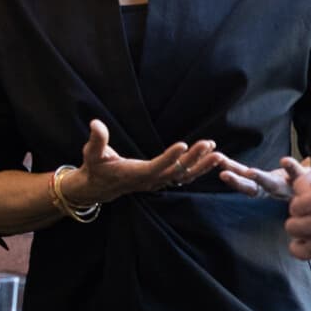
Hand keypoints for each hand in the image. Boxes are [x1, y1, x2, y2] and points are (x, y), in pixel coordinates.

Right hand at [60, 119, 225, 204]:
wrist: (99, 187)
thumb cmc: (96, 167)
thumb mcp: (92, 154)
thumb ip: (96, 140)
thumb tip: (95, 123)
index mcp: (135, 174)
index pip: (156, 167)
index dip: (169, 157)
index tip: (183, 145)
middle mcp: (150, 180)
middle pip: (176, 172)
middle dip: (194, 159)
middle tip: (209, 145)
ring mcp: (158, 182)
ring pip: (184, 176)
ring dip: (202, 165)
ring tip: (218, 152)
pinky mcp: (162, 179)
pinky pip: (184, 176)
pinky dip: (199, 168)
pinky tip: (212, 156)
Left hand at [218, 124, 310, 199]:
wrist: (310, 199)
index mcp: (301, 181)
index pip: (297, 175)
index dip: (292, 168)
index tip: (285, 160)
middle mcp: (284, 188)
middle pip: (270, 185)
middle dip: (259, 179)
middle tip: (250, 173)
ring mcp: (269, 188)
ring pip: (250, 187)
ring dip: (237, 179)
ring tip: (223, 171)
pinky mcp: (258, 184)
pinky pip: (241, 180)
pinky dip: (231, 171)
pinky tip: (218, 165)